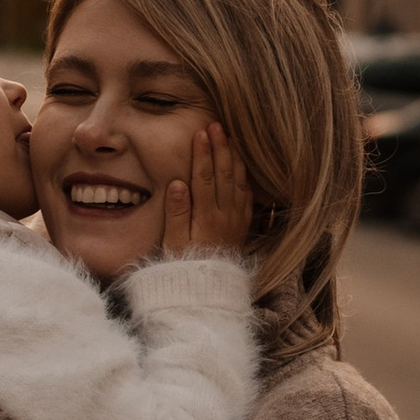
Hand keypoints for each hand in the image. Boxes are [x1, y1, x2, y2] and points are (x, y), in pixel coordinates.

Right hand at [162, 120, 252, 261]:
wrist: (209, 293)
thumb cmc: (184, 268)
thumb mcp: (173, 243)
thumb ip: (177, 213)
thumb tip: (178, 183)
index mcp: (206, 216)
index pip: (205, 177)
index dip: (203, 154)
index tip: (201, 133)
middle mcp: (225, 215)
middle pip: (224, 174)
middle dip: (220, 147)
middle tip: (217, 126)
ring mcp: (236, 220)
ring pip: (238, 182)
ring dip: (234, 158)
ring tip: (230, 138)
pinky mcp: (242, 227)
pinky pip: (247, 197)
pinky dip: (244, 179)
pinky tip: (242, 169)